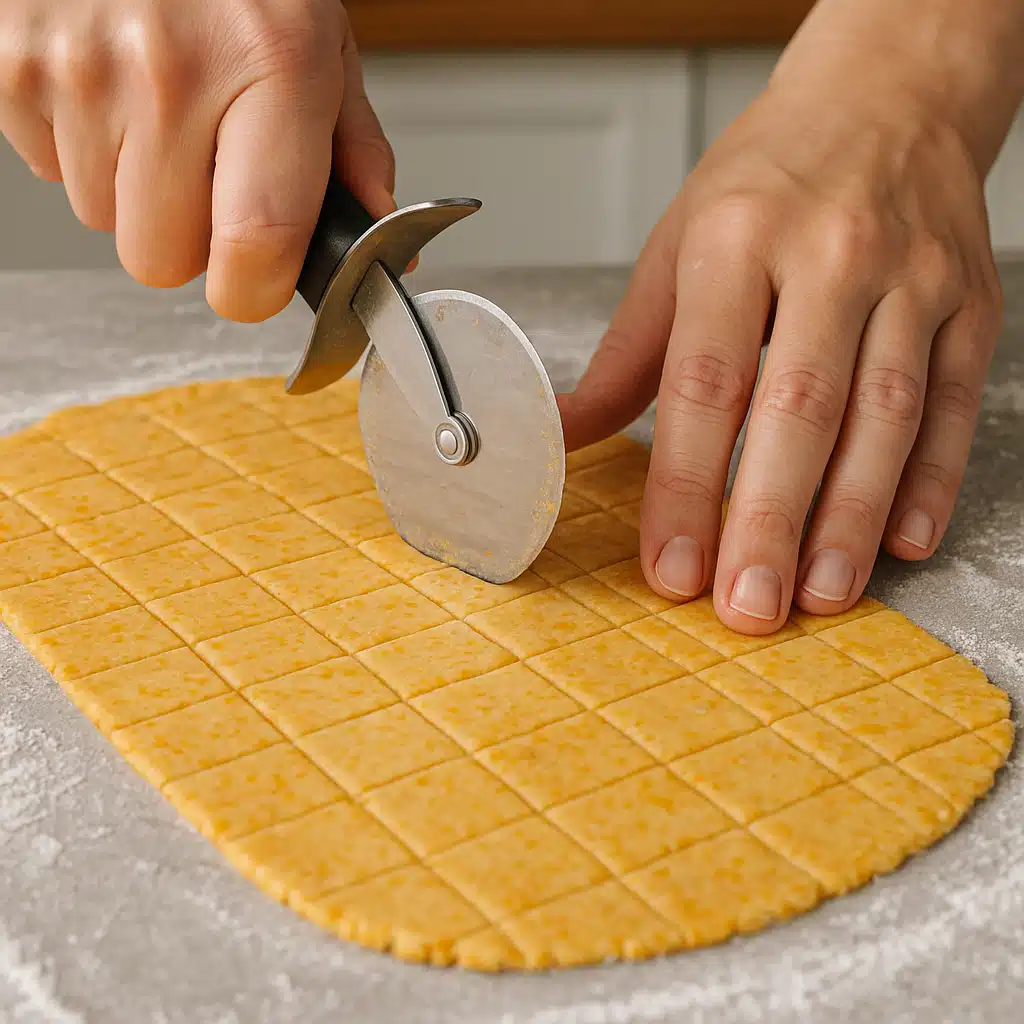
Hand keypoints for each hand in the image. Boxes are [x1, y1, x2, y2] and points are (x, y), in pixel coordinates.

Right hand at [0, 0, 393, 320]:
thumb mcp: (319, 40)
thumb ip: (352, 147)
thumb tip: (374, 231)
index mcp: (272, 67)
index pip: (256, 243)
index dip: (251, 291)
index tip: (254, 285)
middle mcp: (172, 72)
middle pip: (163, 258)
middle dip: (188, 238)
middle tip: (204, 173)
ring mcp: (81, 69)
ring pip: (105, 221)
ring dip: (135, 190)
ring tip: (154, 112)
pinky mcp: (12, 66)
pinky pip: (50, 171)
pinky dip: (82, 149)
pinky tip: (109, 92)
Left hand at [559, 0, 1020, 634]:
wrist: (885, 98)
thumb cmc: (766, 182)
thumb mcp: (676, 250)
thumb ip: (627, 356)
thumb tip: (567, 435)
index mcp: (735, 241)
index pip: (705, 383)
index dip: (686, 486)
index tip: (670, 567)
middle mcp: (829, 255)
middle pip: (799, 409)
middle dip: (770, 520)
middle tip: (748, 607)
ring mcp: (911, 278)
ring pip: (886, 414)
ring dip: (852, 516)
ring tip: (820, 594)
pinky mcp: (970, 301)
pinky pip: (955, 400)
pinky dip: (933, 477)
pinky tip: (903, 540)